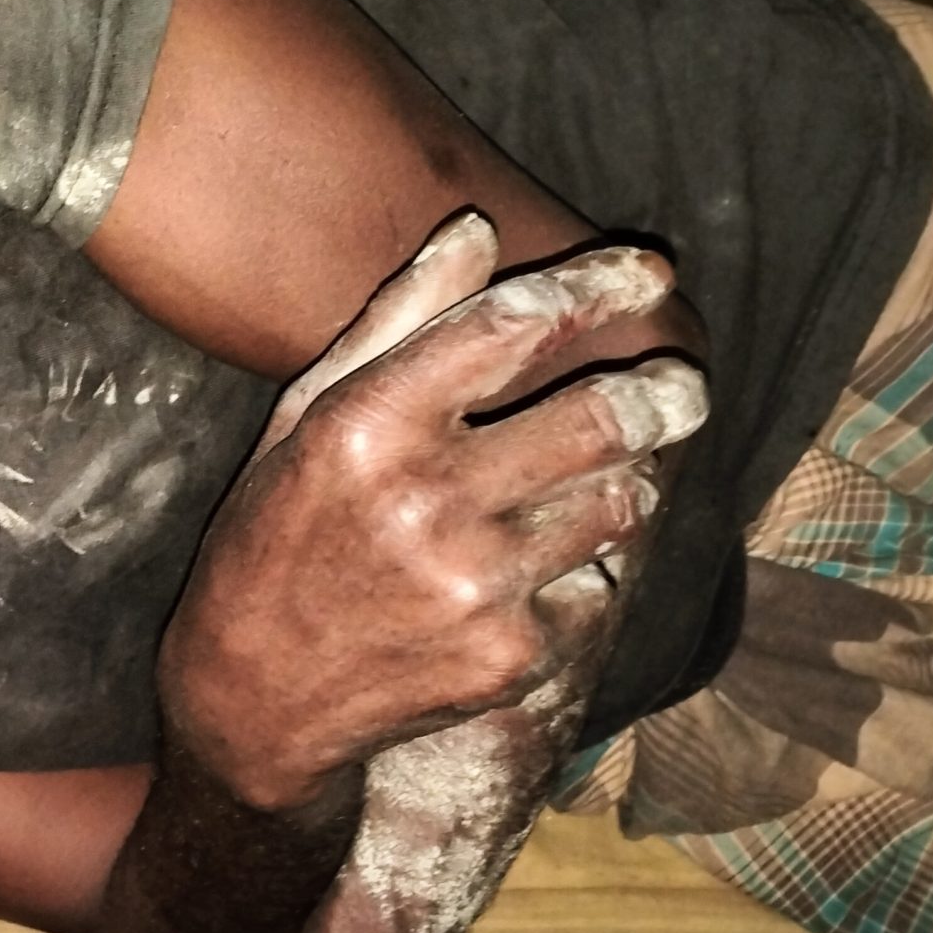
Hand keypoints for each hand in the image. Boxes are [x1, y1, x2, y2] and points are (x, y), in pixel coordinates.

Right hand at [159, 212, 706, 810]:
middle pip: (605, 416)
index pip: (512, 327)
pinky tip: (504, 587)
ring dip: (614, 486)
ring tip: (564, 495)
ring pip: (618, 502)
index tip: (646, 267)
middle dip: (661, 393)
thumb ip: (394, 322)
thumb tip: (473, 229)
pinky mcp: (514, 655)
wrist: (253, 703)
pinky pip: (591, 586)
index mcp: (367, 428)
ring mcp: (478, 585)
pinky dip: (569, 576)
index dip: (594, 285)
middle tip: (679, 387)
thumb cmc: (273, 541)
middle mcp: (427, 501)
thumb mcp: (304, 421)